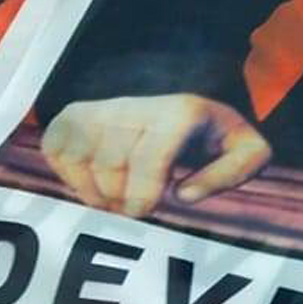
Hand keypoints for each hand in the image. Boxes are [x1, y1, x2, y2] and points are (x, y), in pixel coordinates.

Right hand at [41, 94, 271, 218]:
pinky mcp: (73, 116)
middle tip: (137, 206)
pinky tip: (95, 181)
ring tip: (118, 196)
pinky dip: (71, 176)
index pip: (151, 157)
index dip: (144, 194)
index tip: (146, 210)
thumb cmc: (211, 134)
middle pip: (112, 169)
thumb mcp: (246, 148)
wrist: (180, 92)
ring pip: (80, 160)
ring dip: (96, 193)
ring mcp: (101, 108)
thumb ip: (234, 172)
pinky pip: (56, 151)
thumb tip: (184, 194)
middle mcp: (136, 106)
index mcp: (180, 113)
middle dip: (122, 200)